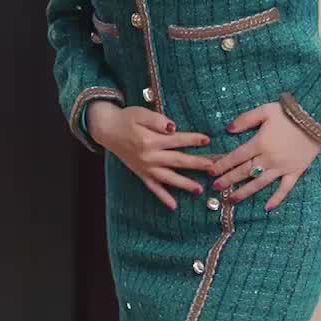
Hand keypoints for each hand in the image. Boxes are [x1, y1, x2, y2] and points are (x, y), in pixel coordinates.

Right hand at [86, 104, 213, 209]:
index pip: (177, 140)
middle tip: (213, 168)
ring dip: (184, 184)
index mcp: (151, 140)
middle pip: (177, 161)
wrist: (107, 129)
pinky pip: (152, 188)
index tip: (208, 139)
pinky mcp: (140, 173)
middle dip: (196, 164)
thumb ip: (157, 120)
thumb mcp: (140, 114)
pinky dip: (162, 197)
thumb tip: (173, 128)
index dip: (193, 139)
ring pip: (168, 178)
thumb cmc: (126, 119)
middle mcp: (149, 157)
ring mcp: (145, 167)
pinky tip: (173, 206)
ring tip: (199, 190)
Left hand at [210, 102, 320, 210]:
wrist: (316, 119)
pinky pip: (285, 188)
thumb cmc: (289, 113)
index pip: (236, 157)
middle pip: (244, 172)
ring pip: (260, 183)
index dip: (222, 165)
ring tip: (232, 200)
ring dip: (245, 192)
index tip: (211, 171)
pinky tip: (267, 208)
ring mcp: (282, 167)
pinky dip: (276, 198)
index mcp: (259, 143)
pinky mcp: (295, 172)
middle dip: (228, 180)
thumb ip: (245, 119)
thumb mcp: (264, 110)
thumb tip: (227, 129)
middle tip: (215, 188)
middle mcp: (268, 159)